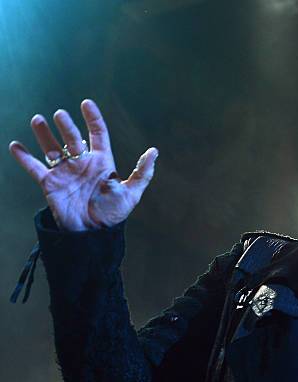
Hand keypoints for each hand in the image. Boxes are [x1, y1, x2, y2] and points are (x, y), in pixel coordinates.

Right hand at [9, 99, 157, 230]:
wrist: (92, 234)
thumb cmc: (113, 214)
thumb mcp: (131, 193)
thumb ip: (142, 173)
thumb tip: (154, 151)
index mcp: (102, 162)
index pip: (98, 134)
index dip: (93, 118)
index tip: (86, 103)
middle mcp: (82, 163)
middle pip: (72, 138)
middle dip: (66, 125)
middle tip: (60, 115)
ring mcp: (65, 172)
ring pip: (52, 148)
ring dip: (44, 134)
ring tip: (38, 120)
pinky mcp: (50, 184)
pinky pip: (34, 167)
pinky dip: (24, 157)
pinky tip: (15, 145)